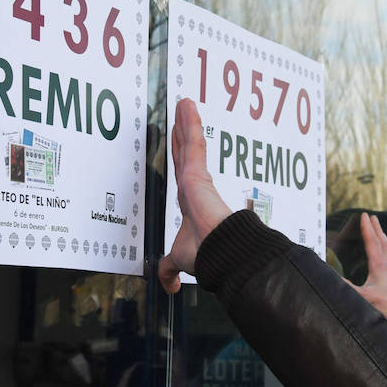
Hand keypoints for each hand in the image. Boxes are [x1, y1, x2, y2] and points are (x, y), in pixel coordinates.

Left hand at [158, 100, 233, 293]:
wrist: (219, 254)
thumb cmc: (206, 255)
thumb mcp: (178, 259)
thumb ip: (169, 267)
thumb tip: (167, 286)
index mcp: (192, 202)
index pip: (184, 171)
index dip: (181, 154)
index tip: (179, 140)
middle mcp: (195, 187)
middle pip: (186, 152)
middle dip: (184, 131)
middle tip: (182, 110)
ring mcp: (197, 179)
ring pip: (189, 143)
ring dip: (186, 121)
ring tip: (184, 100)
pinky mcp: (197, 174)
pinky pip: (193, 143)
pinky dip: (190, 124)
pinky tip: (187, 106)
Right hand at [349, 213, 386, 323]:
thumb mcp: (365, 297)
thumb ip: (348, 288)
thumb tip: (333, 279)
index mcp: (379, 265)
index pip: (371, 242)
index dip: (366, 228)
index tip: (364, 215)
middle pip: (381, 241)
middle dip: (375, 228)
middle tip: (372, 216)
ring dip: (382, 237)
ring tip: (380, 230)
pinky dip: (386, 251)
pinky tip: (386, 255)